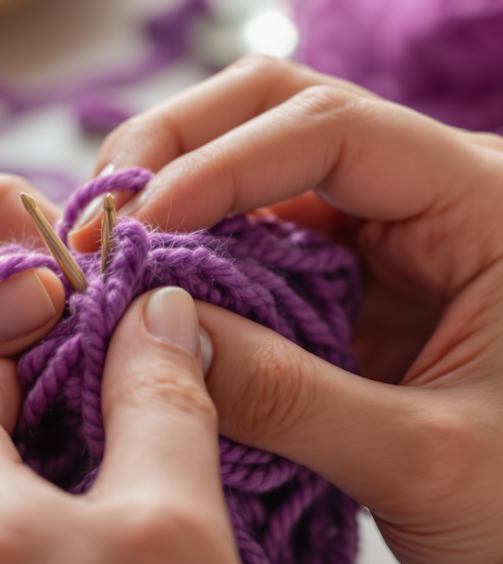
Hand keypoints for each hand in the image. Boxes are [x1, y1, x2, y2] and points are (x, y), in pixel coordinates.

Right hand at [72, 55, 502, 563]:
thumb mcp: (421, 461)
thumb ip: (288, 396)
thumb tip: (154, 331)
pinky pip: (248, 217)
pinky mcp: (340, 257)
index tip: (138, 227)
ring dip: (167, 183)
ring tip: (105, 245)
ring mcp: (377, 215)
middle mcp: (425, 182)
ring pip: (249, 147)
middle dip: (172, 144)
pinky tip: (144, 272)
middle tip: (99, 215)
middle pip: (277, 103)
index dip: (221, 165)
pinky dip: (187, 236)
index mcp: (482, 201)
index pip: (331, 131)